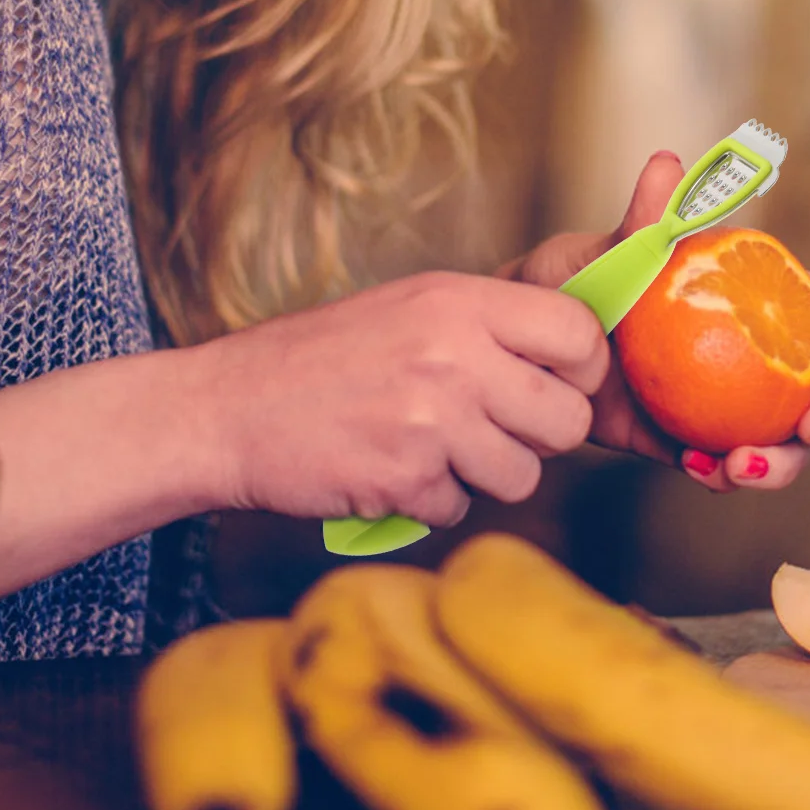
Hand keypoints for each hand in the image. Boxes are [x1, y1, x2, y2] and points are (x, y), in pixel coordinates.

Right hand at [195, 272, 609, 526]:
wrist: (230, 408)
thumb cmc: (319, 357)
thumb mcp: (409, 306)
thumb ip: (485, 324)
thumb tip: (566, 352)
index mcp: (459, 302)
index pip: (578, 334)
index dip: (579, 369)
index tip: (556, 381)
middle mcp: (454, 356)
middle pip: (567, 420)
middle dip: (538, 435)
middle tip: (495, 427)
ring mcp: (431, 421)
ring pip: (523, 475)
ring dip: (484, 474)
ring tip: (433, 447)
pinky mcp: (405, 480)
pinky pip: (461, 507)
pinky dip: (431, 499)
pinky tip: (392, 468)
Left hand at [502, 151, 809, 490]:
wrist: (531, 340)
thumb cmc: (585, 279)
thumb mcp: (615, 249)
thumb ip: (646, 218)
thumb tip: (667, 163)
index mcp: (765, 299)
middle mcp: (761, 358)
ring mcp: (731, 408)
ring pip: (787, 445)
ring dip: (782, 463)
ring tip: (741, 466)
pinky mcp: (692, 447)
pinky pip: (723, 471)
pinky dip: (720, 476)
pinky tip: (698, 467)